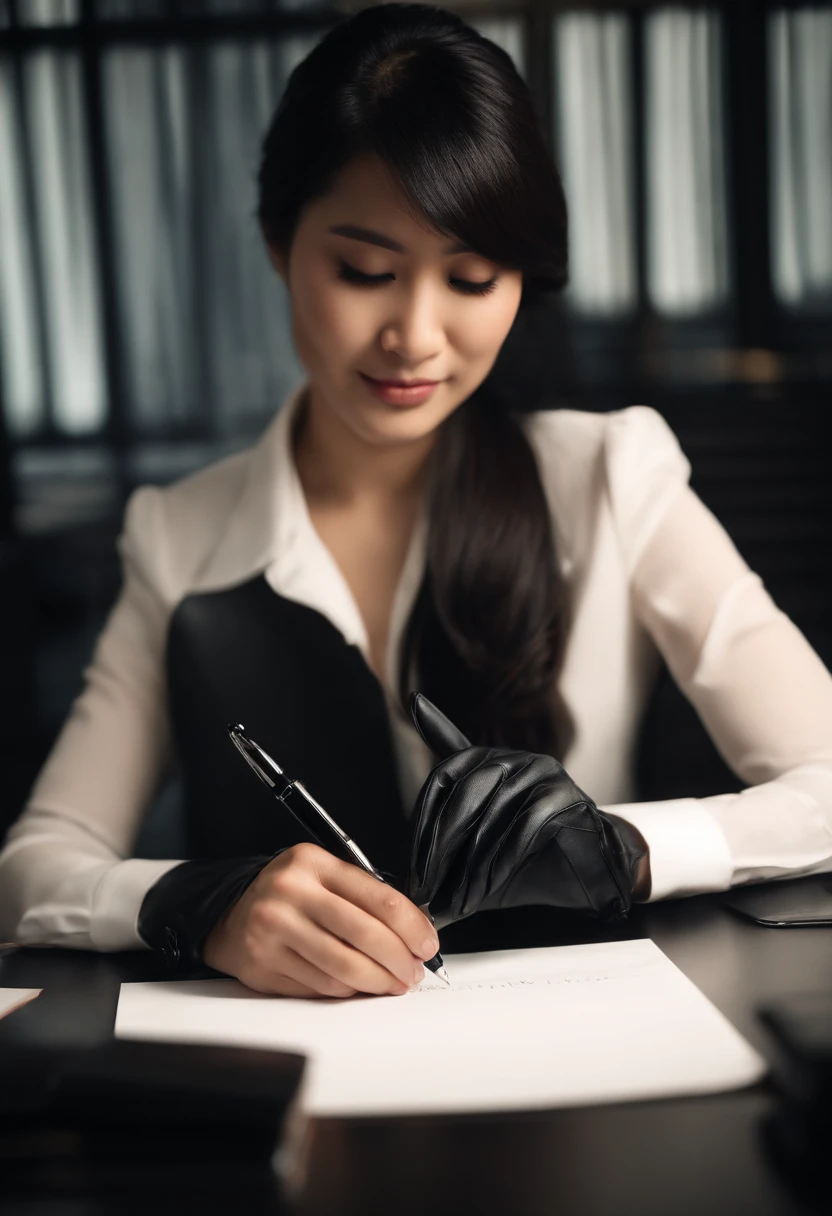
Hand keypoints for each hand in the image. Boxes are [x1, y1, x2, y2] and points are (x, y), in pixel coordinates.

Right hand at [202, 842, 439, 997]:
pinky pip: (321, 986)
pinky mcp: (265, 965)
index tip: (427, 944)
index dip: (411, 926)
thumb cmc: (288, 896)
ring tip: (392, 984)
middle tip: (413, 972)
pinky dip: (347, 991)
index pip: (378, 896)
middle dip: (399, 960)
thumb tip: (412, 932)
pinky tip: (357, 986)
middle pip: (364, 934)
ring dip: (378, 982)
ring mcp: (274, 930)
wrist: (229, 915)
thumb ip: (361, 895)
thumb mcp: (321, 875)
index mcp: (312, 863)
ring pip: (344, 967)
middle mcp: (291, 893)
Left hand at [407, 693, 648, 926]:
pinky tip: (485, 892)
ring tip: (457, 900)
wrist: (589, 874)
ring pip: (492, 814)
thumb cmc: (529, 864)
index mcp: (488, 761)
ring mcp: (543, 773)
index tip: (410, 864)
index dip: (420, 822)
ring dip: (468, 865)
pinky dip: (499, 864)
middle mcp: (514, 759)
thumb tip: (401, 892)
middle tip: (425, 886)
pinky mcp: (566, 797)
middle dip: (439, 845)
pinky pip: (524, 828)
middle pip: (463, 792)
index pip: (442, 777)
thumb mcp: (474, 858)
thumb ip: (441, 860)